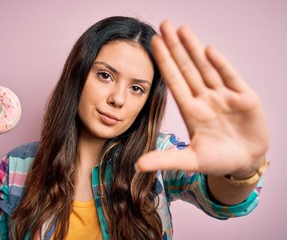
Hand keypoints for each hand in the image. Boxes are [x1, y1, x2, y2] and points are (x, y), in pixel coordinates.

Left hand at [136, 21, 268, 176]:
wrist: (246, 162)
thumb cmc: (218, 161)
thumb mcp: (190, 161)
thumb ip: (165, 160)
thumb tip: (137, 165)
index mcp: (191, 111)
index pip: (174, 81)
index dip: (164, 62)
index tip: (153, 44)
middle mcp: (205, 99)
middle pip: (187, 69)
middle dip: (176, 47)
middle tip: (163, 25)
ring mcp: (224, 96)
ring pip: (206, 68)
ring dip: (194, 49)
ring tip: (182, 29)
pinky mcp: (245, 98)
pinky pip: (231, 77)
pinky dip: (220, 64)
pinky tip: (208, 50)